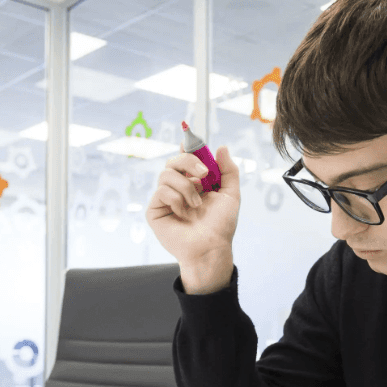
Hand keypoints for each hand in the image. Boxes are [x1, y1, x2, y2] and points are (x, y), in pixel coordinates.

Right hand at [146, 143, 240, 269]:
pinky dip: (176, 199)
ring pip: (166, 174)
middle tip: (204, 174)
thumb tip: (221, 147)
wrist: (211, 247)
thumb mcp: (231, 194)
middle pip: (173, 160)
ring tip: (197, 204)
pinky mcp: (155, 210)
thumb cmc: (221, 225)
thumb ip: (229, 170)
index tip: (190, 139)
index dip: (186, 147)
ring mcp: (165, 199)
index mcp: (194, 182)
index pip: (186, 158)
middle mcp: (178, 188)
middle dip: (189, 161)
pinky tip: (183, 213)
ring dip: (186, 187)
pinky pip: (161, 191)